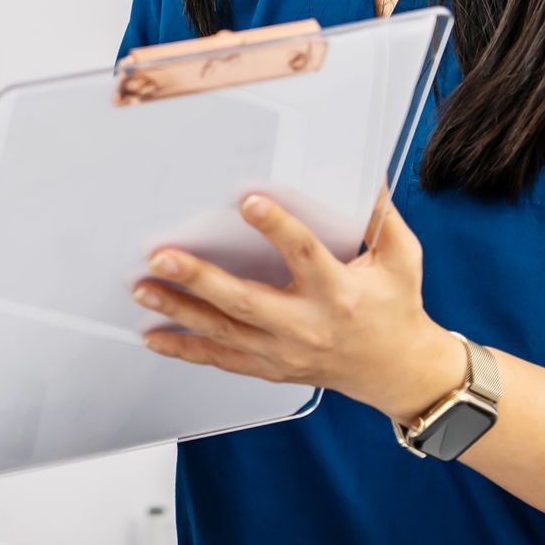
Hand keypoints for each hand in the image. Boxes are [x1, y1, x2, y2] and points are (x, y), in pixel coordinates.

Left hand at [131, 186, 466, 423]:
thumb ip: (381, 216)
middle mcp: (307, 326)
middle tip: (160, 257)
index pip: (304, 255)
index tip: (248, 201)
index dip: (277, 228)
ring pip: (223, 332)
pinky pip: (222, 360)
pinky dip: (185, 350)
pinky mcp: (271, 368)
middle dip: (199, 279)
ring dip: (179, 310)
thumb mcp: (401, 258)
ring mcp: (285, 352)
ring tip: (142, 287)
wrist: (398, 372)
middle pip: (245, 301)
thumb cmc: (397, 306)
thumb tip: (366, 172)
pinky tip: (153, 336)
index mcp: (339, 293)